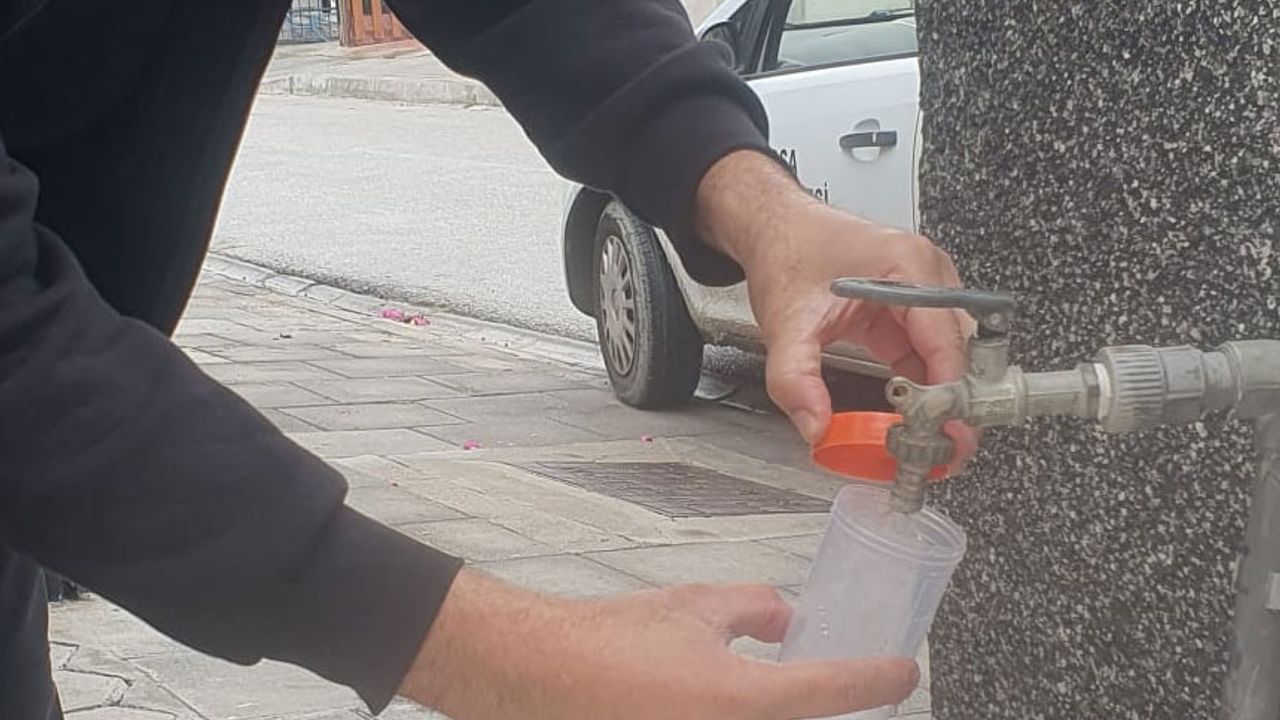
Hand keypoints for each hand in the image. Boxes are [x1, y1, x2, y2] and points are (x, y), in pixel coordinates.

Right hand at [399, 570, 918, 719]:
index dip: (879, 679)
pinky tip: (705, 695)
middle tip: (825, 678)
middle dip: (817, 698)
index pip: (835, 691)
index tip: (901, 671)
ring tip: (726, 676)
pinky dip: (735, 714)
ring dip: (772, 708)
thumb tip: (786, 620)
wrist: (536, 676)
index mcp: (742, 699)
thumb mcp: (695, 607)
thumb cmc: (609, 641)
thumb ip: (754, 608)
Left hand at [697, 150, 978, 471]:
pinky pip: (927, 353)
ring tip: (930, 442)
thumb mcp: (786, 322)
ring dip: (941, 398)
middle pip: (959, 350)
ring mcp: (921, 290)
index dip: (952, 396)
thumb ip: (795, 379)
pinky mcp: (908, 307)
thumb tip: (816, 426)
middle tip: (943, 449)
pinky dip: (923, 386)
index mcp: (908, 267)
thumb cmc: (788, 251)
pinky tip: (914, 417)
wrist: (773, 226)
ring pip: (948, 355)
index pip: (946, 343)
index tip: (949, 436)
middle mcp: (925, 275)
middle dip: (954, 404)